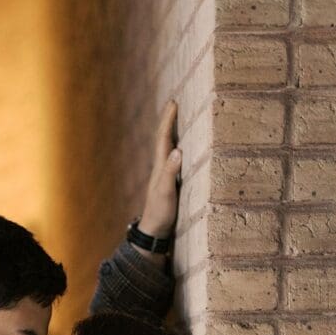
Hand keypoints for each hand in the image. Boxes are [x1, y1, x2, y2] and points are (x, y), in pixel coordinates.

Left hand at [137, 99, 181, 239]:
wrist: (153, 232)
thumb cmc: (160, 213)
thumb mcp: (166, 193)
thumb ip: (171, 172)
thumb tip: (178, 150)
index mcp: (160, 167)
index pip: (164, 138)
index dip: (168, 120)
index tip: (174, 103)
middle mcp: (161, 168)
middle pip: (164, 139)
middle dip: (169, 121)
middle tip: (175, 104)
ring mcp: (165, 176)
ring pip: (168, 148)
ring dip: (172, 133)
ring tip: (179, 120)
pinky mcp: (170, 184)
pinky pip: (173, 159)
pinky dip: (178, 148)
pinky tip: (182, 149)